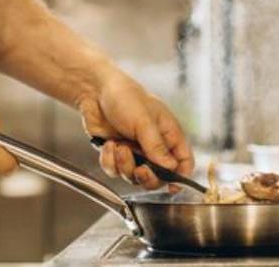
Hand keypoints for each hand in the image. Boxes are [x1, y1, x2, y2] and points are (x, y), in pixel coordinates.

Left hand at [78, 72, 193, 190]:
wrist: (95, 91)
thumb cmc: (125, 96)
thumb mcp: (144, 120)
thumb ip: (157, 146)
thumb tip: (171, 168)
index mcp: (168, 134)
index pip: (183, 161)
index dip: (181, 176)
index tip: (173, 186)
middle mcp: (153, 146)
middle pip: (159, 176)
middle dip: (148, 177)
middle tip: (141, 170)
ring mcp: (134, 152)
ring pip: (134, 177)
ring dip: (125, 166)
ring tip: (119, 147)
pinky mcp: (116, 154)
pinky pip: (115, 171)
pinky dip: (110, 162)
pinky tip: (108, 145)